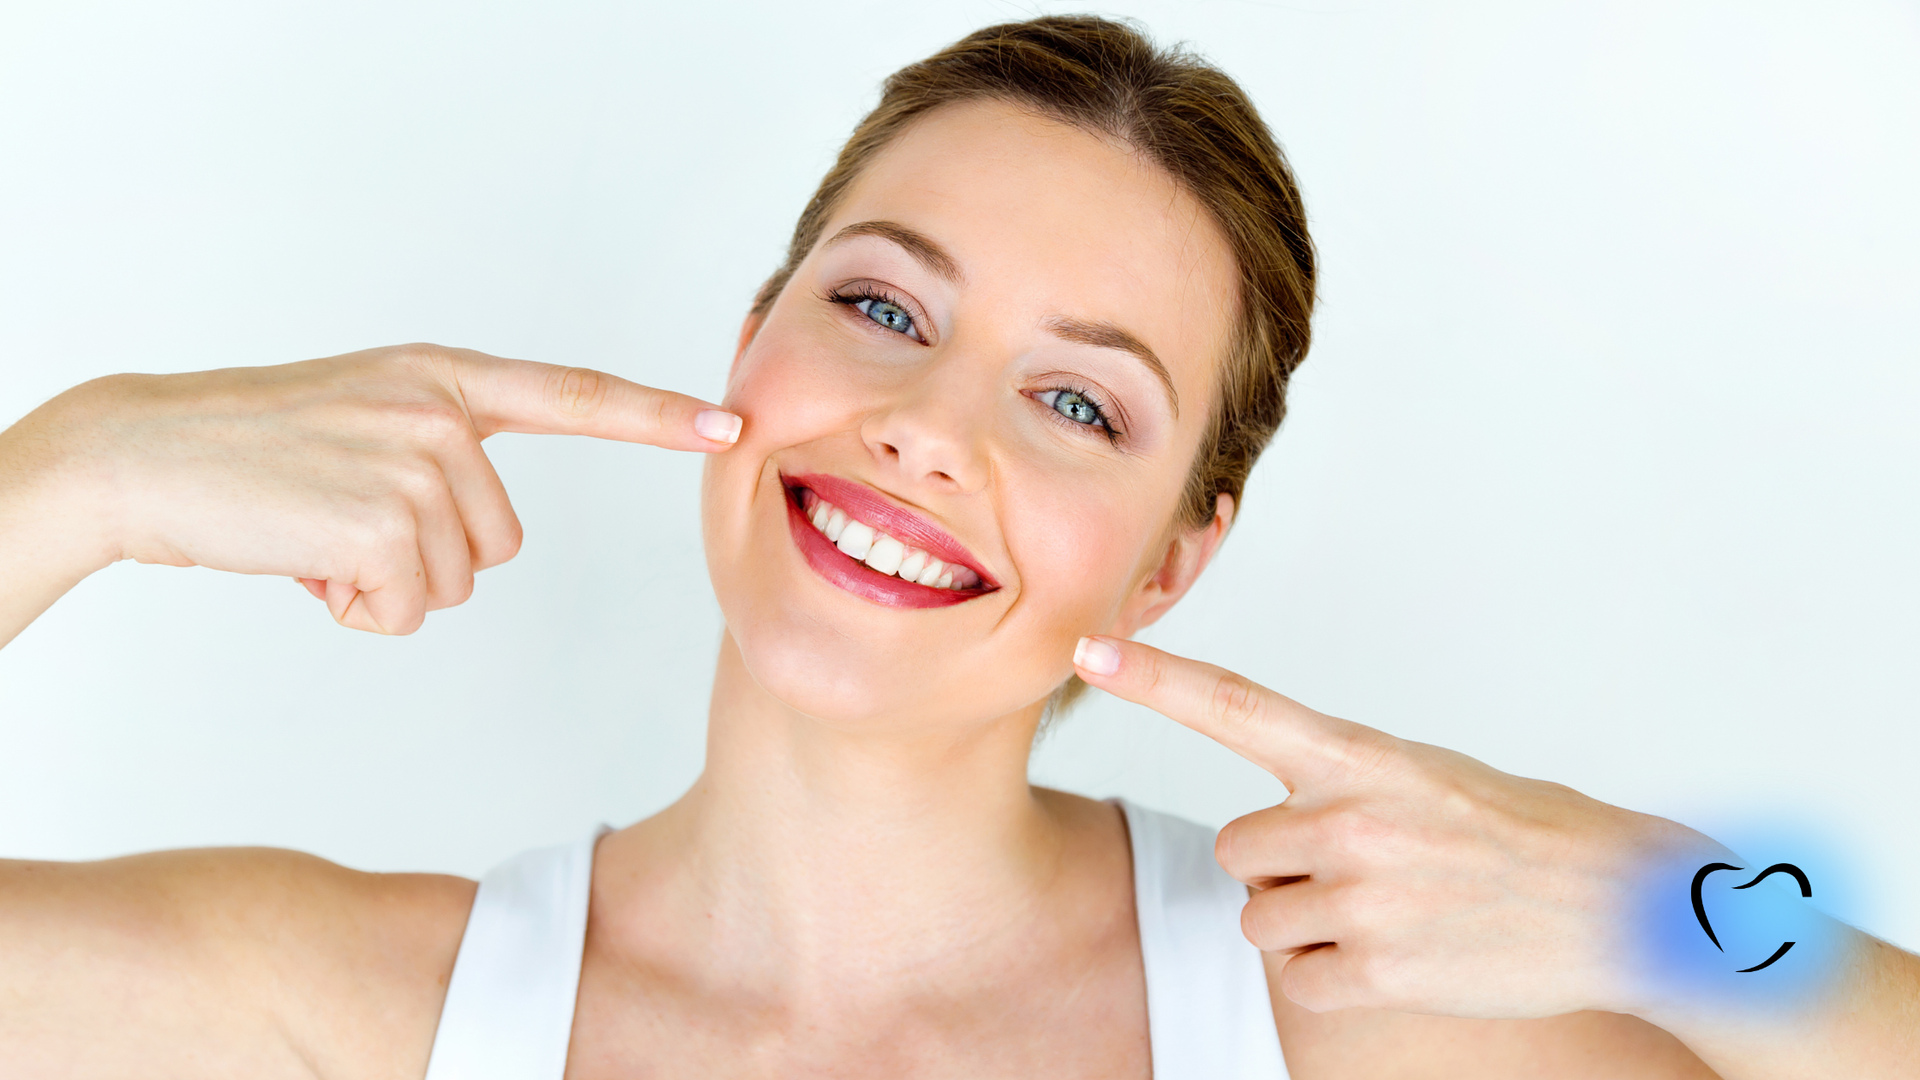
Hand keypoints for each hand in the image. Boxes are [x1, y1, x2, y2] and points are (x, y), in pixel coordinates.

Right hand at [14, 344, 739, 634]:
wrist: (145, 456)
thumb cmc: (254, 452)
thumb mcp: (365, 420)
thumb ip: (440, 451)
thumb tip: (481, 540)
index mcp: (444, 379)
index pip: (572, 395)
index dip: (654, 415)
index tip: (729, 423)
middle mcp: (441, 413)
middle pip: (502, 542)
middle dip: (427, 556)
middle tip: (342, 520)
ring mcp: (415, 462)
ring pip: (460, 581)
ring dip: (389, 584)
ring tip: (318, 533)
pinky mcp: (382, 520)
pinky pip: (410, 609)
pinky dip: (358, 608)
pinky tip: (306, 562)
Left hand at [1072, 635, 1717, 1019]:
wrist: (1624, 906)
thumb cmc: (1522, 833)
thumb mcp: (1427, 774)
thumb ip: (1341, 781)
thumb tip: (1274, 818)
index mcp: (1363, 756)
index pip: (1236, 705)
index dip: (1156, 678)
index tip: (1089, 647)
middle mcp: (1352, 820)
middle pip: (1239, 848)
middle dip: (1281, 865)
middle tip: (1360, 869)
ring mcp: (1365, 897)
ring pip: (1261, 916)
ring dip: (1307, 922)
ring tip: (1389, 910)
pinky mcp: (1380, 970)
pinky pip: (1297, 976)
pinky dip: (1333, 975)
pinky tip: (1397, 955)